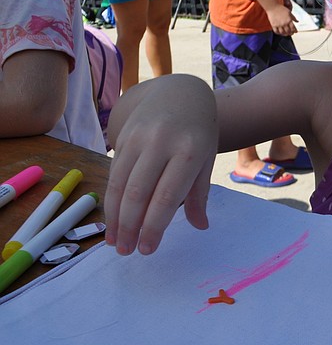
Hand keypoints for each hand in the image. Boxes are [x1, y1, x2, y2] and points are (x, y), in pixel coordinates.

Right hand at [105, 76, 217, 255]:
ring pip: (120, 184)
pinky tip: (111, 219)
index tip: (147, 249)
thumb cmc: (198, 132)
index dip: (154, 225)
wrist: (180, 92)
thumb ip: (199, 193)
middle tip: (127, 252)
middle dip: (130, 226)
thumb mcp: (207, 159)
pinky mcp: (123, 136)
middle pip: (138, 192)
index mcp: (190, 151)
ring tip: (115, 242)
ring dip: (114, 217)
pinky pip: (113, 172)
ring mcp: (139, 137)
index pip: (167, 195)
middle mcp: (161, 142)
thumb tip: (200, 226)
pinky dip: (111, 199)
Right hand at [267, 3, 296, 35]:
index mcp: (289, 20)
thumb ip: (293, 18)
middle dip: (290, 33)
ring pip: (282, 32)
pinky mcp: (273, 25)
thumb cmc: (281, 9)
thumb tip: (297, 21)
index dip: (295, 31)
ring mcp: (278, 25)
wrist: (273, 7)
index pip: (293, 28)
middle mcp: (284, 23)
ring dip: (285, 34)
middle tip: (291, 33)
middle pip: (288, 31)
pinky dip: (278, 33)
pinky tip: (280, 32)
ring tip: (286, 34)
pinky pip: (276, 31)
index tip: (295, 32)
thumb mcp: (289, 12)